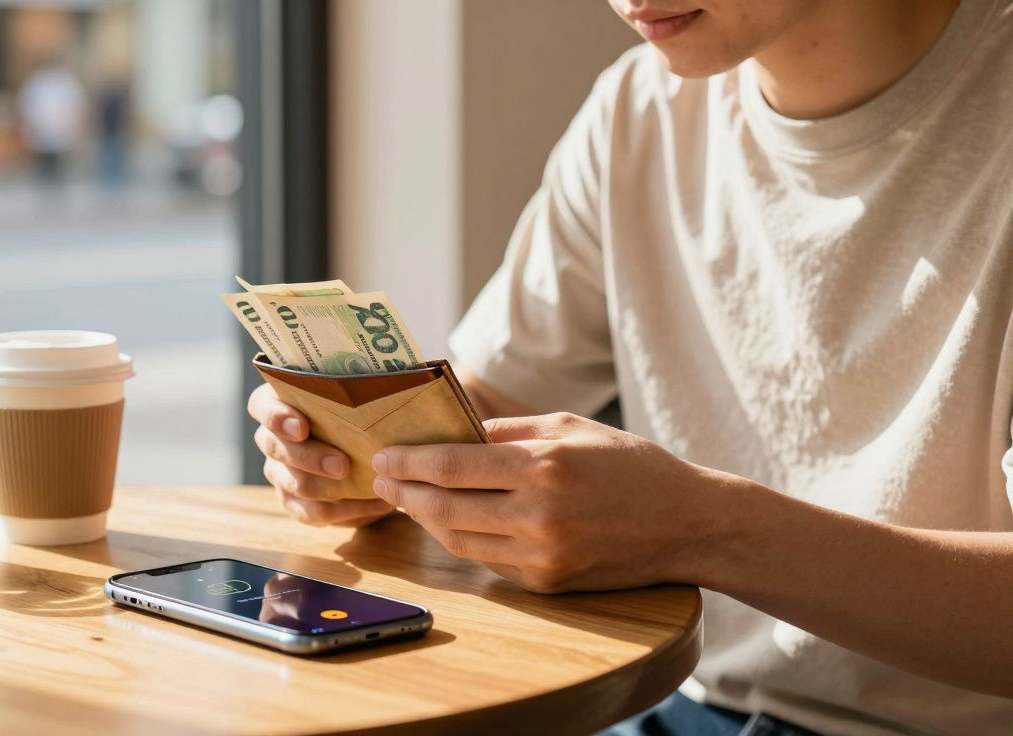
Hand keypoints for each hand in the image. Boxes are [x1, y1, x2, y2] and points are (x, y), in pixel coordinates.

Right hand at [248, 383, 393, 526]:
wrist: (369, 456)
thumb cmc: (359, 417)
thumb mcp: (357, 403)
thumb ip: (354, 399)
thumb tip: (374, 398)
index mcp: (280, 405)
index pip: (261, 406)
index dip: (276, 416)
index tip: (302, 427)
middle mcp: (272, 439)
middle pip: (276, 447)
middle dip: (310, 457)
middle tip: (343, 465)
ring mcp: (279, 472)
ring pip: (294, 483)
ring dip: (329, 487)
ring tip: (368, 486)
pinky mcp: (293, 502)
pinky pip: (310, 512)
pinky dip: (346, 510)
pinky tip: (374, 503)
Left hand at [370, 413, 720, 592]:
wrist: (688, 524)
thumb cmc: (630, 466)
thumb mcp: (571, 427)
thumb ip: (509, 431)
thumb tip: (454, 432)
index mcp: (543, 466)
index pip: (453, 465)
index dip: (410, 461)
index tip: (384, 454)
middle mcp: (538, 515)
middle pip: (444, 508)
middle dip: (405, 491)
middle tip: (382, 477)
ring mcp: (542, 555)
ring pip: (459, 540)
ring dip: (425, 520)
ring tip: (407, 499)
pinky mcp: (548, 583)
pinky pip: (488, 561)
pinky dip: (462, 540)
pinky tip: (448, 522)